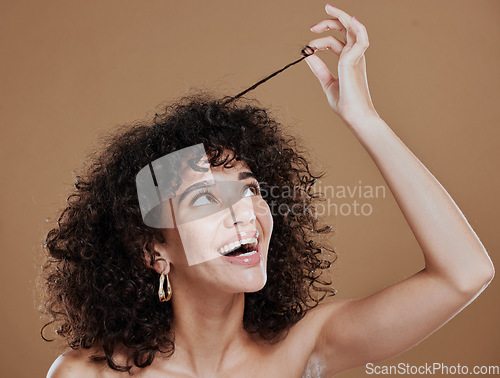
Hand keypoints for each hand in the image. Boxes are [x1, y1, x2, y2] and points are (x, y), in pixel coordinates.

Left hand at [306, 4, 379, 126]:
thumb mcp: (327, 83)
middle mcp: (354, 56)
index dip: (321, 39)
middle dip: (330, 22)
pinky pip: (361, 38)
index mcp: (349, 61)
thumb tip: (308, 56)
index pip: (337, 41)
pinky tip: (349, 18)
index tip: (309, 45)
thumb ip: (319, 69)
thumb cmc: (345, 103)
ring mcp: (356, 58)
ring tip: (327, 9)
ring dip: (341, 16)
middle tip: (313, 26)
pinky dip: (357, 27)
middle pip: (345, 30)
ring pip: (353, 29)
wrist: (354, 116)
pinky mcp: (354, 61)